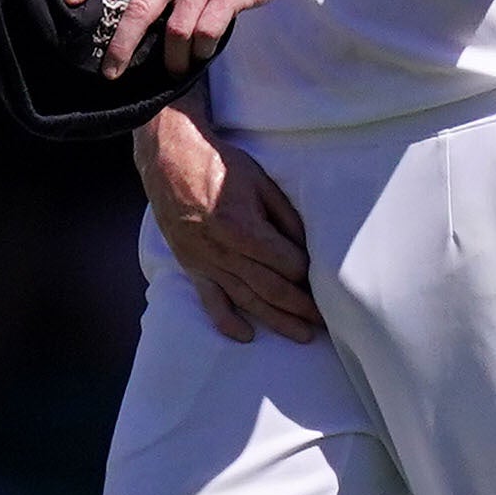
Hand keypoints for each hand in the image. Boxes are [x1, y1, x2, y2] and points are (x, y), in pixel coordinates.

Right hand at [137, 104, 318, 342]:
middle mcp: (223, 251)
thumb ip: (285, 217)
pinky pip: (210, 300)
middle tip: (326, 321)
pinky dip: (227, 321)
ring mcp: (205, 262)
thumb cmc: (218, 165)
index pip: (286, 263)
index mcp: (242, 227)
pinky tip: (247, 335)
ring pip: (247, 300)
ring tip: (302, 335)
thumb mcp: (261, 181)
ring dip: (277, 321)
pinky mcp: (192, 266)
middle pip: (271, 289)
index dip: (307, 273)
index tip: (323, 279)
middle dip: (301, 307)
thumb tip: (305, 247)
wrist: (169, 159)